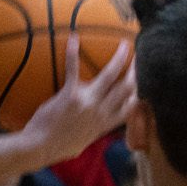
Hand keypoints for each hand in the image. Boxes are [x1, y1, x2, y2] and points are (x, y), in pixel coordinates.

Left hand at [20, 34, 137, 165]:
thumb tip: (99, 125)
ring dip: (119, 58)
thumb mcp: (84, 142)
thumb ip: (95, 129)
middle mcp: (102, 111)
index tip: (147, 80)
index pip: (132, 106)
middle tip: (141, 56)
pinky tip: (74, 38)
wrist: (39, 147)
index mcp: (105, 124)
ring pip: (110, 75)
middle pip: (127, 88)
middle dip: (136, 70)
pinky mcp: (71, 94)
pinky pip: (74, 68)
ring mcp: (88, 102)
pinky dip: (73, 52)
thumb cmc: (58, 147)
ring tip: (124, 44)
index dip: (141, 92)